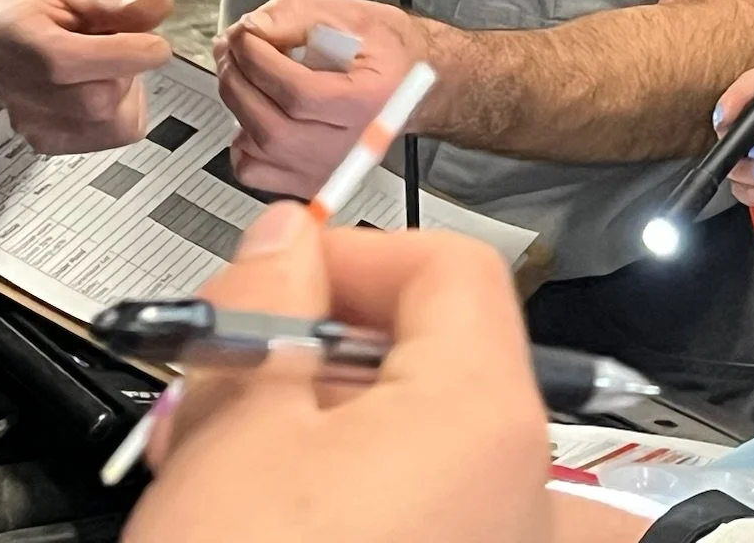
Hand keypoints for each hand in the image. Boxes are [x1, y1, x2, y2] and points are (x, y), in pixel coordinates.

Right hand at [0, 0, 174, 151]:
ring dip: (127, 93)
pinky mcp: (45, 138)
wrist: (23, 12)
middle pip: (95, 101)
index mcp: (14, 34)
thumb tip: (159, 2)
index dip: (123, 56)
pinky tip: (102, 84)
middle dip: (129, 71)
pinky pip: (108, 136)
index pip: (66, 62)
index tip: (158, 45)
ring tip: (109, 64)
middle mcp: (11, 84)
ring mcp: (26, 118)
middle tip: (128, 44)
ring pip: (109, 124)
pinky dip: (121, 113)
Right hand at [126, 204, 551, 542]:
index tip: (273, 280)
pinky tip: (285, 514)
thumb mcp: (229, 440)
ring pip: (427, 438)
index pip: (450, 264)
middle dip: (322, 351)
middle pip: (439, 352)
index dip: (351, 257)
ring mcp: (512, 537)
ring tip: (227, 466)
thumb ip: (264, 312)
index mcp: (485, 415)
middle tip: (226, 380)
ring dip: (332, 427)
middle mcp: (528, 481)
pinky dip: (370, 490)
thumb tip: (286, 241)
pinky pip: (437, 504)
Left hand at [214, 0, 437, 196]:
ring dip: (236, 105)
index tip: (243, 36)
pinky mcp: (313, 180)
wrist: (417, 87)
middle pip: (272, 126)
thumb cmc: (391, 53)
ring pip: (258, 149)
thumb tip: (253, 30)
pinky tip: (256, 112)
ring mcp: (332, 168)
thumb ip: (300, 17)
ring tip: (241, 73)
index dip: (260, 61)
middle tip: (232, 50)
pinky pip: (256, 171)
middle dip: (239, 80)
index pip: (299, 93)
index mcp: (372, 100)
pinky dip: (242, 141)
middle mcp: (355, 144)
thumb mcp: (354, 16)